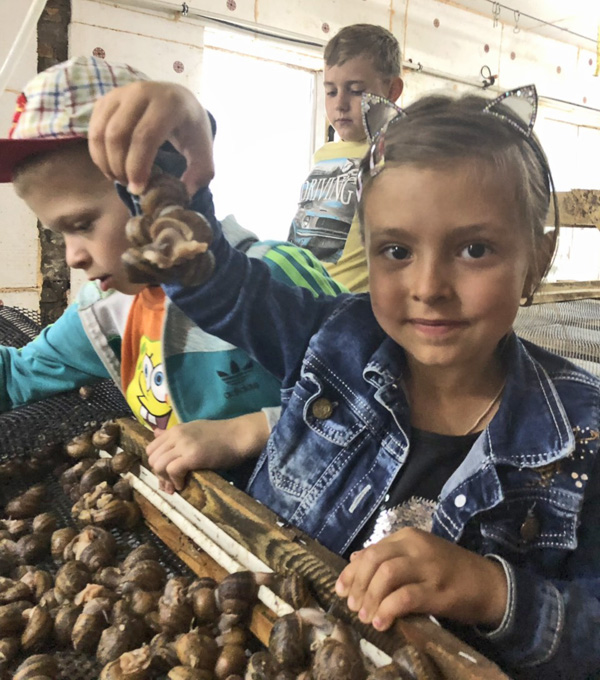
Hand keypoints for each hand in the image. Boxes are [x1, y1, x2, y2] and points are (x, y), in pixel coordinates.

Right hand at [88, 81, 213, 195]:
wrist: (179, 100)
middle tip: (129, 186)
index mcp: (169, 104)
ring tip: (119, 179)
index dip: (137, 166)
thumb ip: (199, 176)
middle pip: (118, 134)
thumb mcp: (204, 152)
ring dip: (105, 161)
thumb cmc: (191, 130)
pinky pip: (93, 128)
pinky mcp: (106, 99)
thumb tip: (183, 195)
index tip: (138, 189)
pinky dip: (98, 152)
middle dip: (119, 166)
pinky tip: (111, 167)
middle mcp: (142, 92)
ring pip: (101, 131)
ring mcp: (120, 93)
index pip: (145, 136)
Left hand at [146, 411, 269, 493]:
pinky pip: (172, 470)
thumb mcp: (194, 429)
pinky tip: (183, 485)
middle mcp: (176, 435)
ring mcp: (184, 445)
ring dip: (165, 479)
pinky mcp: (193, 456)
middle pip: (152, 458)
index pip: (151, 448)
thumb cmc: (221, 435)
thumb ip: (175, 434)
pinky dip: (175, 481)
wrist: (239, 435)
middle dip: (158, 474)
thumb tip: (156, 433)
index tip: (165, 473)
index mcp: (176, 430)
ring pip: (159, 465)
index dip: (155, 463)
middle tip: (170, 484)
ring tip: (176, 486)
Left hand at [335, 528, 506, 629]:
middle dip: (358, 584)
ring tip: (365, 616)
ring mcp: (429, 568)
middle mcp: (416, 547)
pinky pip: (405, 597)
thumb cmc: (450, 570)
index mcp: (408, 537)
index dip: (352, 571)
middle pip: (374, 560)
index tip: (341, 590)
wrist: (490, 584)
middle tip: (352, 605)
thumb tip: (355, 558)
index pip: (370, 550)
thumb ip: (388, 555)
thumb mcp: (417, 555)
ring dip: (370, 598)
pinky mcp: (439, 592)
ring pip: (386, 575)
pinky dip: (388, 609)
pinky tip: (381, 622)